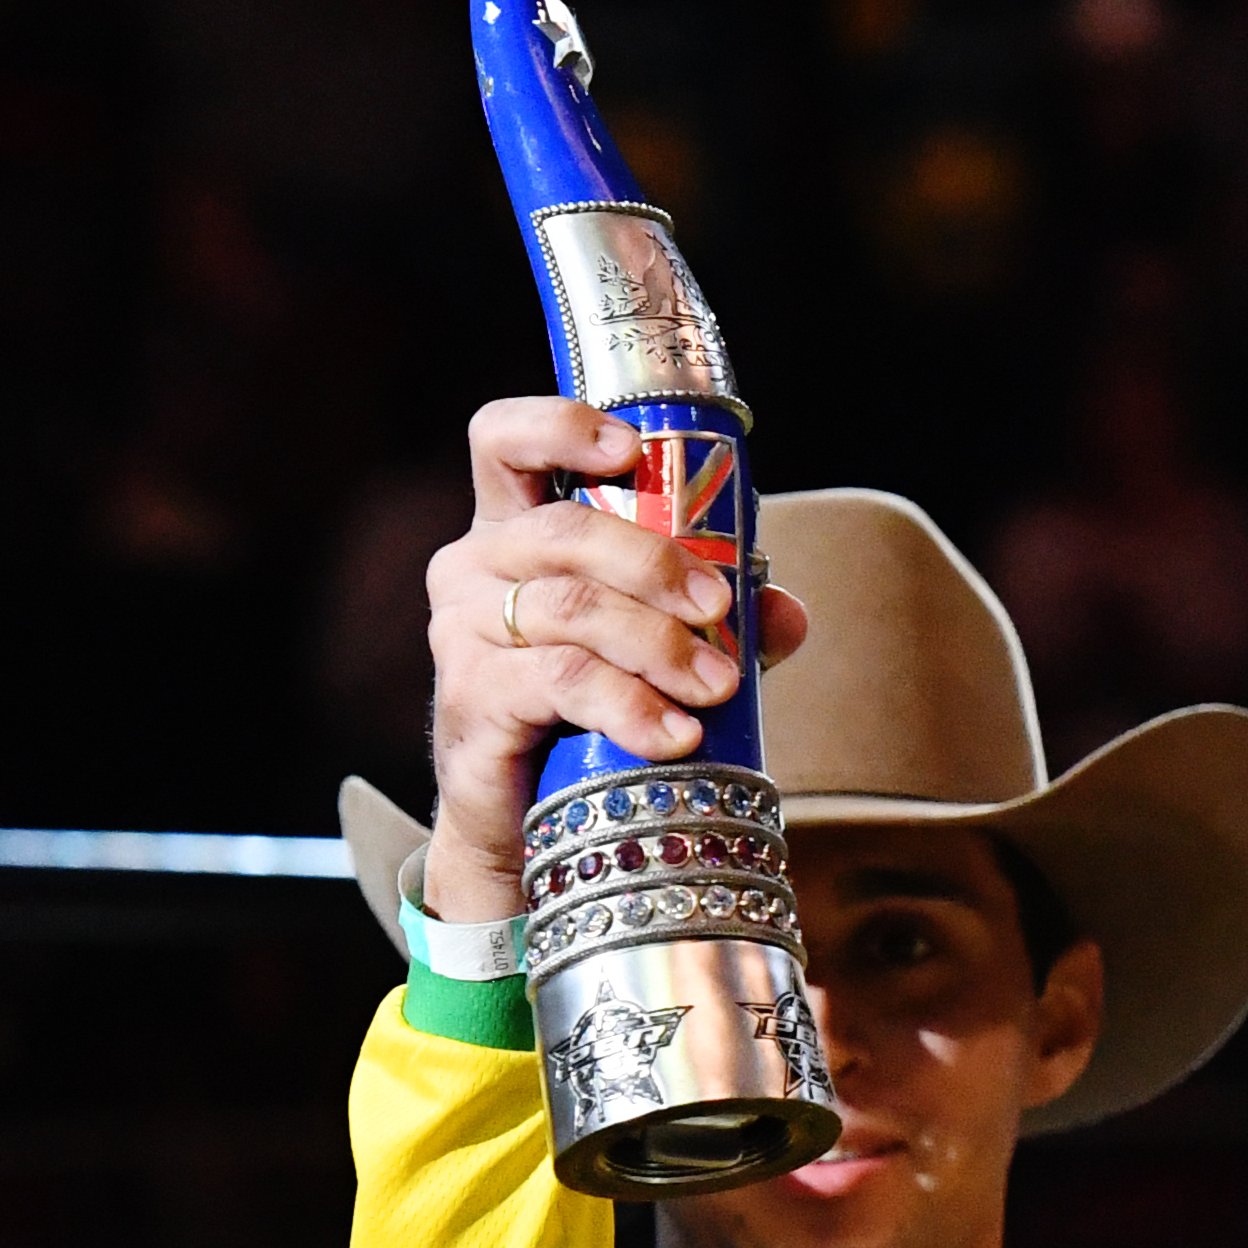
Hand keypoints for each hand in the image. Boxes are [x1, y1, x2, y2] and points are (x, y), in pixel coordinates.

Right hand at [420, 397, 817, 923]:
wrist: (522, 821)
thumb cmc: (584, 713)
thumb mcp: (654, 649)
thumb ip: (717, 621)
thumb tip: (785, 612)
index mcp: (512, 530)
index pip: (504, 441)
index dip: (560, 426)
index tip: (631, 447)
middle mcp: (473, 567)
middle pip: (563, 530)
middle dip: (656, 563)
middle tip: (719, 608)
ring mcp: (462, 633)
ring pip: (571, 610)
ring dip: (659, 645)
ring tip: (716, 687)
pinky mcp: (472, 700)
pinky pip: (560, 683)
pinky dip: (629, 705)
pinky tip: (674, 734)